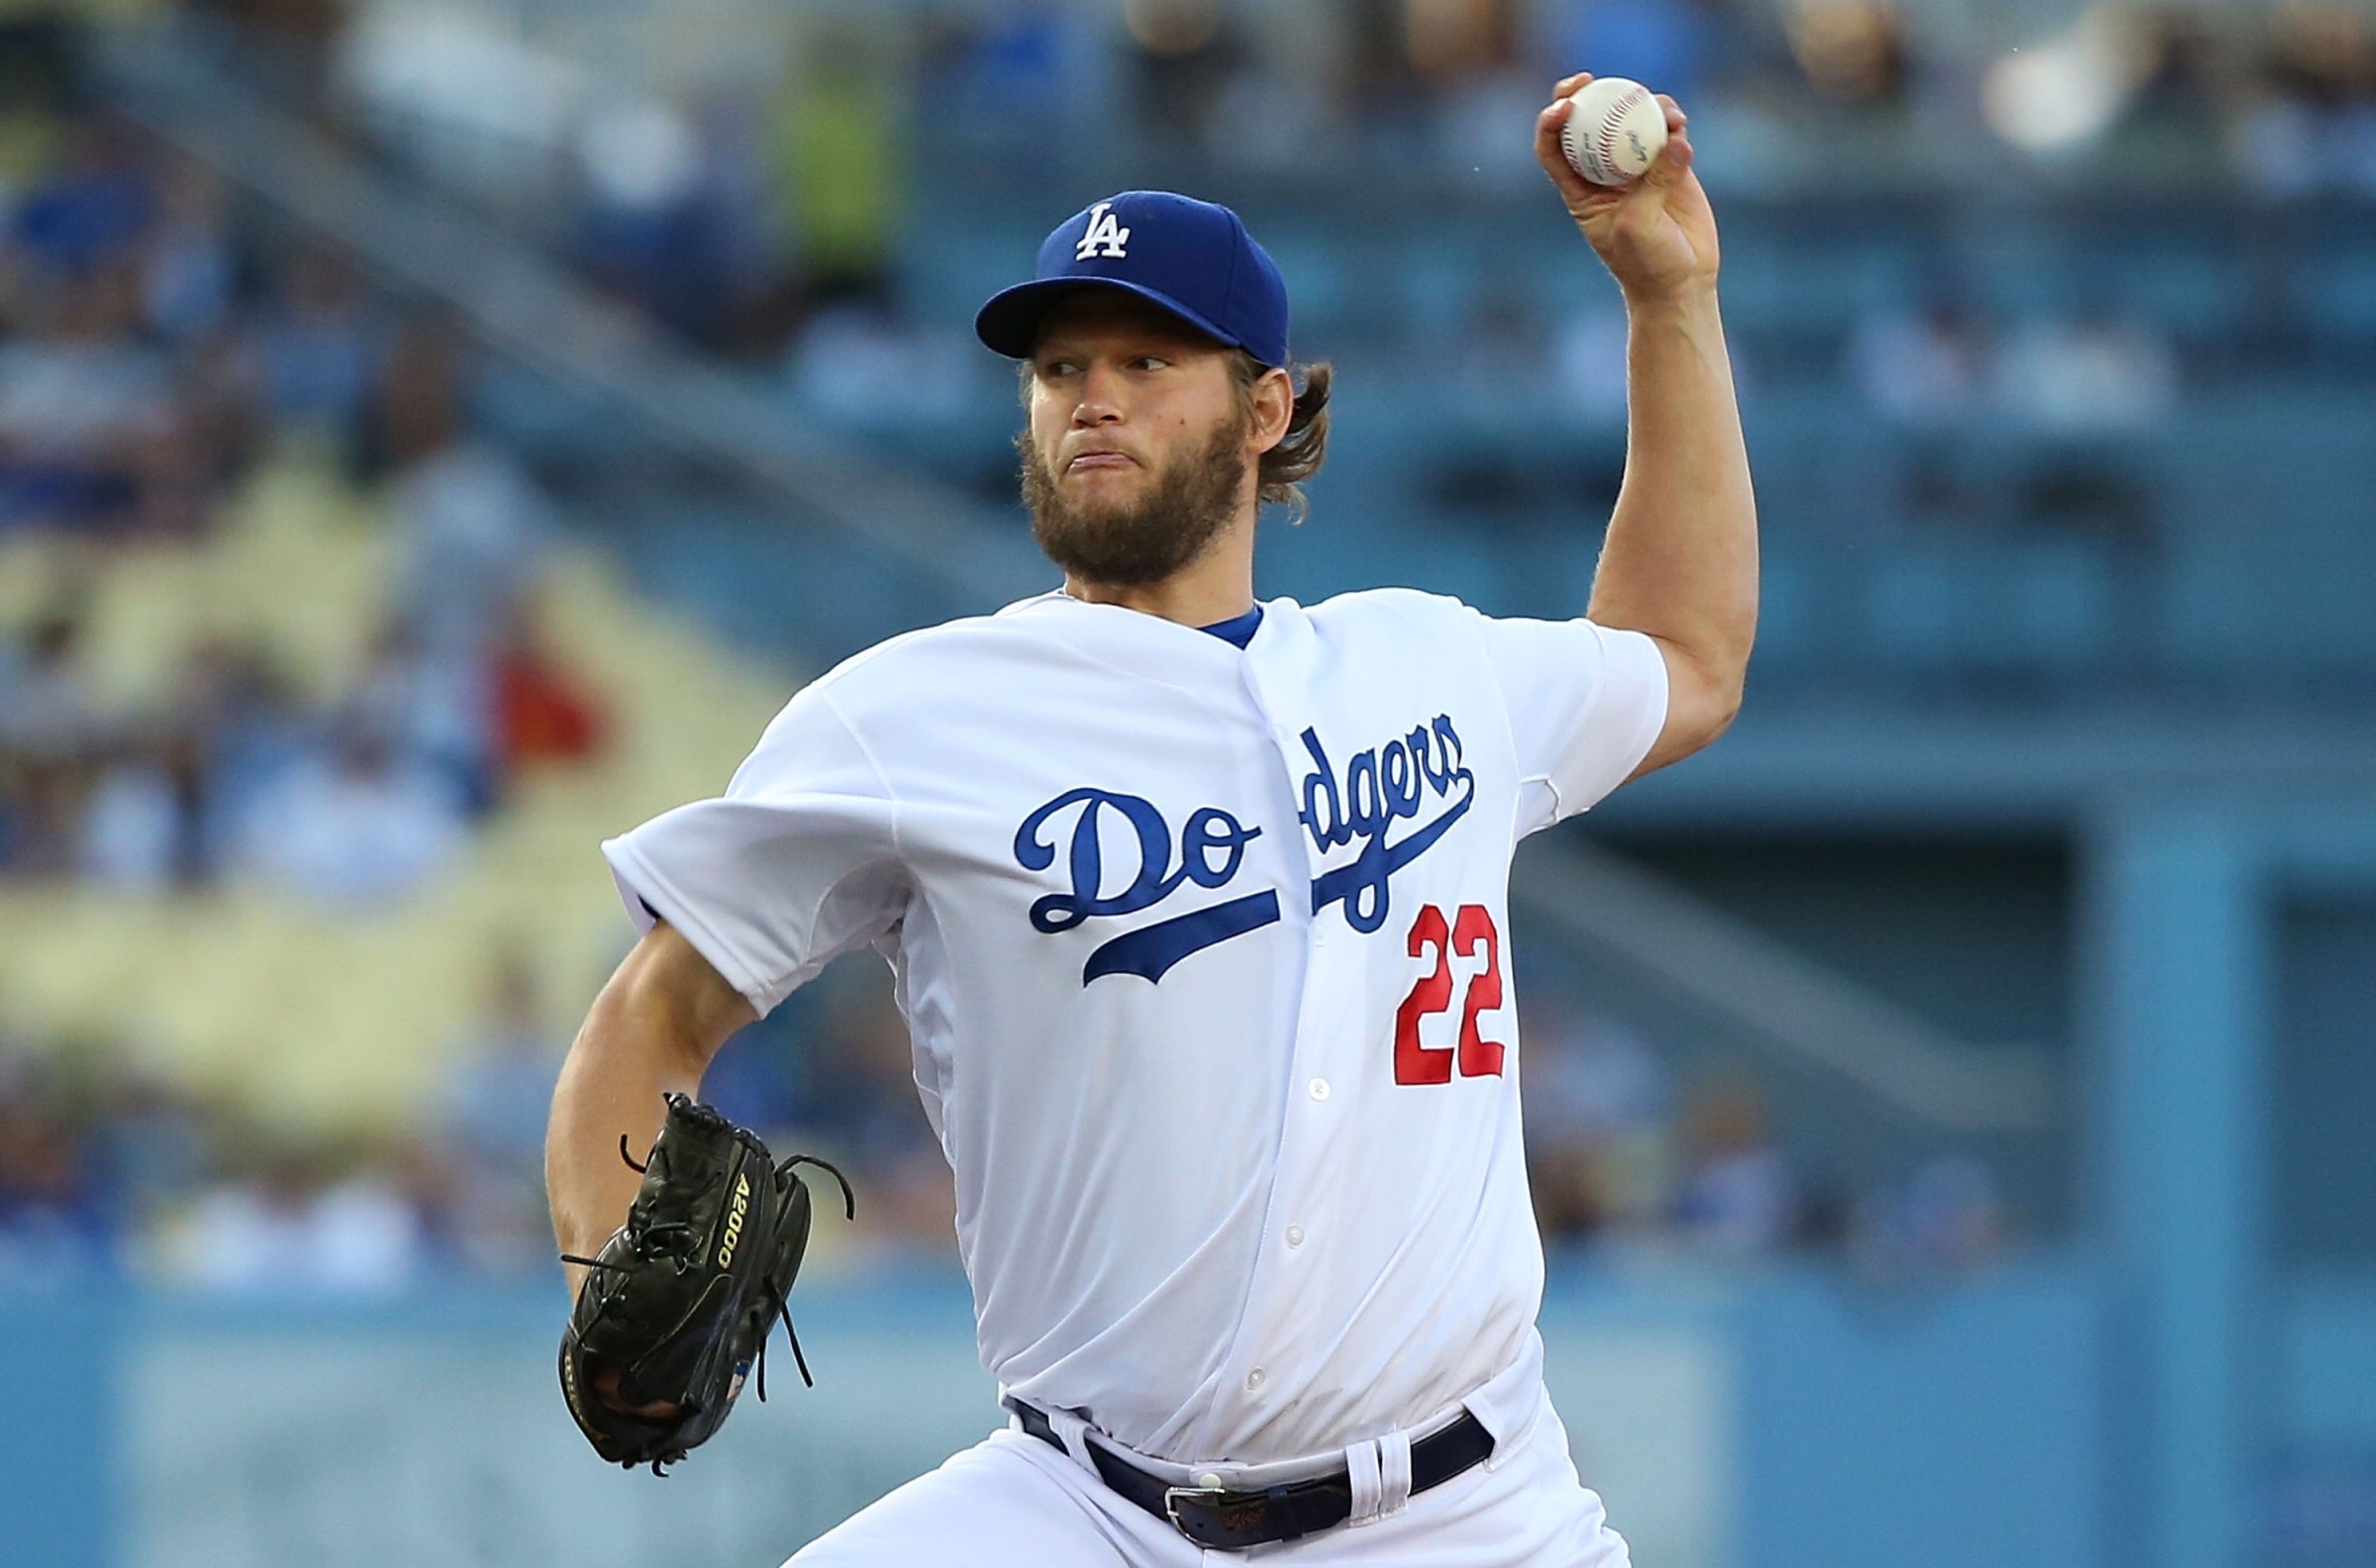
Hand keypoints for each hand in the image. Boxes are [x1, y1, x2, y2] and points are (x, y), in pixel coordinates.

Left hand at [1535, 74, 1718, 304]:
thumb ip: (1654, 182)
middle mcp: (1604, 172)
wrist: (1682, 282)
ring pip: (1631, 119)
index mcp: (1579, 190)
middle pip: (1588, 121)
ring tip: (1663, 111)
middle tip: (1593, 79)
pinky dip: (1672, 121)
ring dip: (1641, 105)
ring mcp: (1637, 165)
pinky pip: (1668, 131)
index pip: (1553, 148)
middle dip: (1586, 94)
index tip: (1565, 106)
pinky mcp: (1670, 164)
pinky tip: (1679, 123)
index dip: (1551, 122)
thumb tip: (1677, 139)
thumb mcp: (1638, 225)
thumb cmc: (1647, 262)